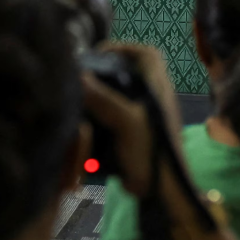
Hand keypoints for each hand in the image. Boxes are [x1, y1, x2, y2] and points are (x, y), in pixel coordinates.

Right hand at [80, 43, 185, 198]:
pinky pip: (116, 116)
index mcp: (158, 88)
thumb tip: (78, 77)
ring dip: (102, 94)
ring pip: (122, 95)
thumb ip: (102, 97)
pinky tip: (86, 121)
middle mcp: (154, 98)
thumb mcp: (126, 121)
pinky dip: (101, 115)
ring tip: (80, 97)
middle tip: (84, 76)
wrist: (161, 192)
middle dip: (106, 71)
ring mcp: (146, 117)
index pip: (146, 54)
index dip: (123, 47)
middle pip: (130, 72)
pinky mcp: (137, 135)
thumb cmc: (150, 151)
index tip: (99, 53)